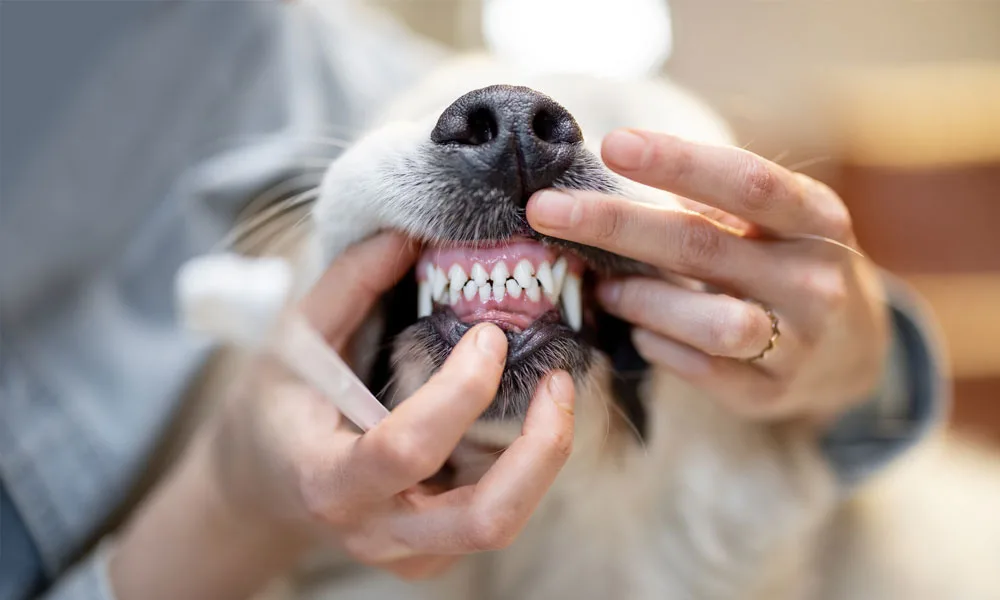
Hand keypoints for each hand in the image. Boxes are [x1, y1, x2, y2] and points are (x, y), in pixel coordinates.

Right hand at [111, 232, 575, 599]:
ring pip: (503, 525)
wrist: (265, 486)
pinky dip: (526, 467)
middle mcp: (376, 530)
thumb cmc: (279, 407)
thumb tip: (407, 236)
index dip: (459, 392)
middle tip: (558, 381)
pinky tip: (525, 418)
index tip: (489, 335)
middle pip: (484, 520)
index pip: (405, 449)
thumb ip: (348, 286)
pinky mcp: (436, 555)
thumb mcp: (294, 340)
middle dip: (539, 450)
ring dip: (545, 459)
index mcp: (328, 479)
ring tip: (556, 392)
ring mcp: (411, 553)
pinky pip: (496, 517)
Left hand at [526, 129, 889, 423]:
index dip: (678, 161)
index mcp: (817, 219)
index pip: (746, 182)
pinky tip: (639, 332)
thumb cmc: (787, 263)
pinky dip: (658, 347)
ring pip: (709, 321)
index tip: (612, 144)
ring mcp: (799, 343)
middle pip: (703, 246)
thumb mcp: (773, 222)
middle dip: (615, 225)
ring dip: (640, 300)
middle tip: (545, 211)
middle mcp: (815, 279)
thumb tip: (610, 172)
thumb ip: (710, 201)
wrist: (854, 349)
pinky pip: (701, 371)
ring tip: (604, 287)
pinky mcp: (771, 393)